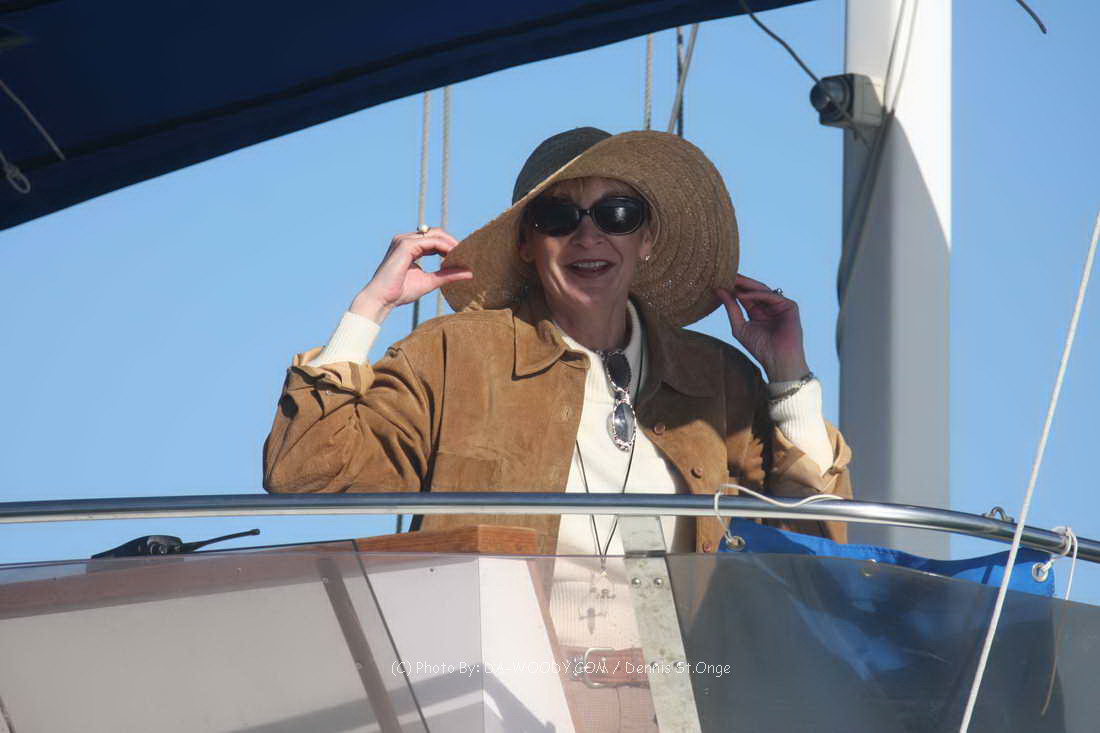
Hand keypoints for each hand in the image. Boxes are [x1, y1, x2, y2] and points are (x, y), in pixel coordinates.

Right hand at [350, 228, 472, 322]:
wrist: (382, 299)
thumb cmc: (400, 292)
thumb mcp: (430, 281)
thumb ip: (447, 275)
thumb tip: (469, 272)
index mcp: (409, 246)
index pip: (434, 239)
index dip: (450, 246)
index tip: (464, 257)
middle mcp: (405, 239)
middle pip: (437, 233)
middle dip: (453, 243)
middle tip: (467, 255)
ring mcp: (404, 240)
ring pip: (435, 235)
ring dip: (451, 245)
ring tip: (462, 257)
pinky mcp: (405, 245)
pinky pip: (431, 241)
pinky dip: (444, 248)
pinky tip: (453, 257)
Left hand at [717, 274, 809, 381]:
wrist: (778, 360)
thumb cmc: (760, 348)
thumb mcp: (739, 326)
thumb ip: (731, 308)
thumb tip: (719, 290)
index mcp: (758, 312)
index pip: (745, 296)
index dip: (734, 289)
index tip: (719, 281)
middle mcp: (769, 307)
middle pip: (754, 290)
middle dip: (740, 283)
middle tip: (726, 274)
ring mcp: (780, 306)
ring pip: (762, 290)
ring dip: (747, 285)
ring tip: (732, 280)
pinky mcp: (790, 306)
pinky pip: (770, 296)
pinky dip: (756, 295)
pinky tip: (742, 295)